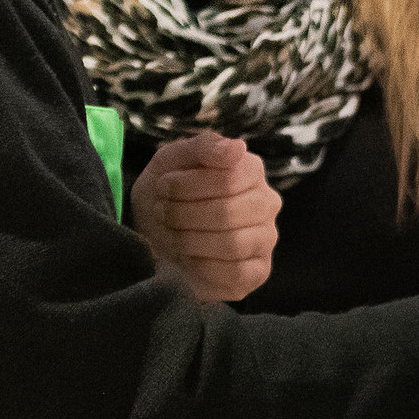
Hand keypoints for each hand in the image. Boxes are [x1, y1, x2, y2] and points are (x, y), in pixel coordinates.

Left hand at [131, 134, 280, 302]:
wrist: (152, 234)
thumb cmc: (166, 195)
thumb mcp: (171, 161)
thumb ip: (203, 146)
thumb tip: (237, 147)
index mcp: (251, 170)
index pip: (230, 178)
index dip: (188, 185)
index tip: (163, 187)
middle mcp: (266, 203)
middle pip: (229, 212)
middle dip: (183, 214)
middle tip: (162, 213)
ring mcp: (265, 239)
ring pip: (233, 244)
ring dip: (189, 240)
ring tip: (172, 233)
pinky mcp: (258, 271)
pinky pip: (235, 272)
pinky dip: (202, 266)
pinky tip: (188, 257)